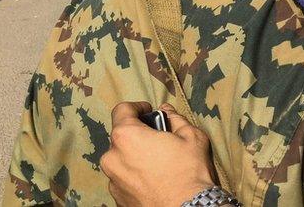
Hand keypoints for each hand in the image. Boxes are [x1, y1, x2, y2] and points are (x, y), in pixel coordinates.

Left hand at [100, 102, 217, 206]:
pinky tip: (154, 179)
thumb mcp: (191, 136)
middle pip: (122, 136)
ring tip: (157, 163)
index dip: (137, 107)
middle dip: (138, 135)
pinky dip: (135, 175)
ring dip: (135, 156)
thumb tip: (167, 111)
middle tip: (159, 140)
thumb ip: (175, 119)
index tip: (148, 111)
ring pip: (121, 159)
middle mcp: (112, 157)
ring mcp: (112, 180)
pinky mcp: (117, 198)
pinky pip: (123, 178)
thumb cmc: (189, 171)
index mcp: (127, 136)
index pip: (122, 110)